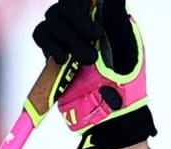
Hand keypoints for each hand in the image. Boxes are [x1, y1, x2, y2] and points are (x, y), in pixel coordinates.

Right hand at [32, 0, 155, 148]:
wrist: (110, 114)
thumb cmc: (126, 84)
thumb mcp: (129, 48)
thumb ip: (118, 20)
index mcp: (106, 19)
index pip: (82, 0)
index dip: (80, 5)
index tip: (96, 32)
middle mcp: (85, 24)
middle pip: (65, 6)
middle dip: (78, 25)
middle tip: (94, 49)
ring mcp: (68, 36)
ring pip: (53, 18)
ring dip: (68, 39)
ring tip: (86, 62)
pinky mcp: (54, 50)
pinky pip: (41, 34)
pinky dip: (49, 44)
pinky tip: (63, 59)